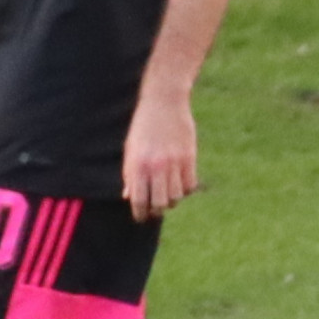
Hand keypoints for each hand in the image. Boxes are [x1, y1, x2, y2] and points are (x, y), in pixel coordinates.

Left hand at [121, 87, 200, 217]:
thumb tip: (128, 197)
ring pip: (177, 197)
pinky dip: (185, 189)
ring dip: (172, 200)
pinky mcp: (189, 157)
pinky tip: (179, 182)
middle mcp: (156, 167)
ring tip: (168, 193)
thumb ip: (130, 174)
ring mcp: (175, 162)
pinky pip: (190, 185)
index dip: (140, 214)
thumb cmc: (143, 126)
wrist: (164, 101)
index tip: (141, 217)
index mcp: (138, 165)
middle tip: (155, 206)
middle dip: (157, 210)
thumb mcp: (131, 149)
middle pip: (160, 204)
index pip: (139, 201)